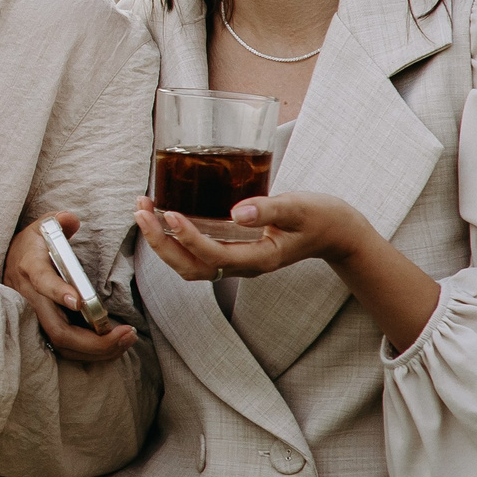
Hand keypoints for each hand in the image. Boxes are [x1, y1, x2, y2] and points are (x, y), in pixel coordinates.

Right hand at [4, 214, 136, 362]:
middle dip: (94, 339)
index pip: (41, 281)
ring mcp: (33, 316)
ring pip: (62, 344)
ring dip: (97, 349)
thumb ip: (60, 221)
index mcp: (30, 266)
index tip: (79, 301)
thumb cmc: (35, 243)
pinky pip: (65, 348)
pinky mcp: (41, 328)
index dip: (58, 292)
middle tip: (125, 333)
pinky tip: (113, 345)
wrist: (12, 258)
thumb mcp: (44, 225)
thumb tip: (70, 220)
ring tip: (126, 340)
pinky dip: (90, 352)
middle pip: (58, 329)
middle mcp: (29, 296)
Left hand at [138, 191, 372, 283]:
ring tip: (142, 210)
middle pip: (191, 268)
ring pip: (189, 264)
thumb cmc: (320, 217)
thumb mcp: (299, 208)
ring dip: (161, 241)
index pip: (214, 256)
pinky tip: (161, 213)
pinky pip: (194, 253)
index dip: (188, 238)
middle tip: (141, 212)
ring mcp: (235, 261)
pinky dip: (173, 237)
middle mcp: (243, 265)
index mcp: (259, 259)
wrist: (335, 231)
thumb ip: (269, 209)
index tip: (169, 214)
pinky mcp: (231, 250)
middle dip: (161, 243)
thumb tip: (235, 211)